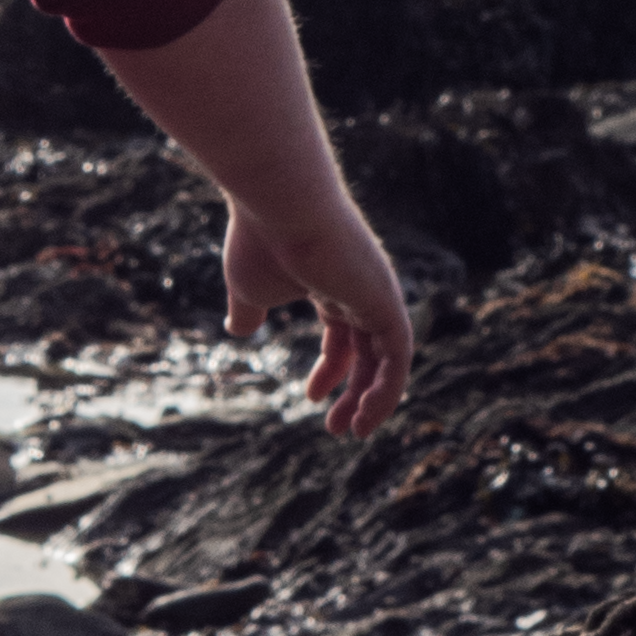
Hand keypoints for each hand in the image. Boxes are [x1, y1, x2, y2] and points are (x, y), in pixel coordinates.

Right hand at [221, 188, 413, 437]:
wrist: (280, 202)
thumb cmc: (260, 240)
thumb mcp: (247, 287)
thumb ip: (248, 310)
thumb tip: (237, 331)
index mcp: (331, 282)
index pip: (343, 333)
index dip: (330, 369)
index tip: (310, 397)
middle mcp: (361, 287)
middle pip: (370, 349)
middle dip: (356, 391)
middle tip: (337, 429)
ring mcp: (377, 293)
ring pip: (389, 358)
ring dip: (373, 400)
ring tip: (352, 432)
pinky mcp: (386, 301)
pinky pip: (398, 357)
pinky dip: (387, 391)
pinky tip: (367, 417)